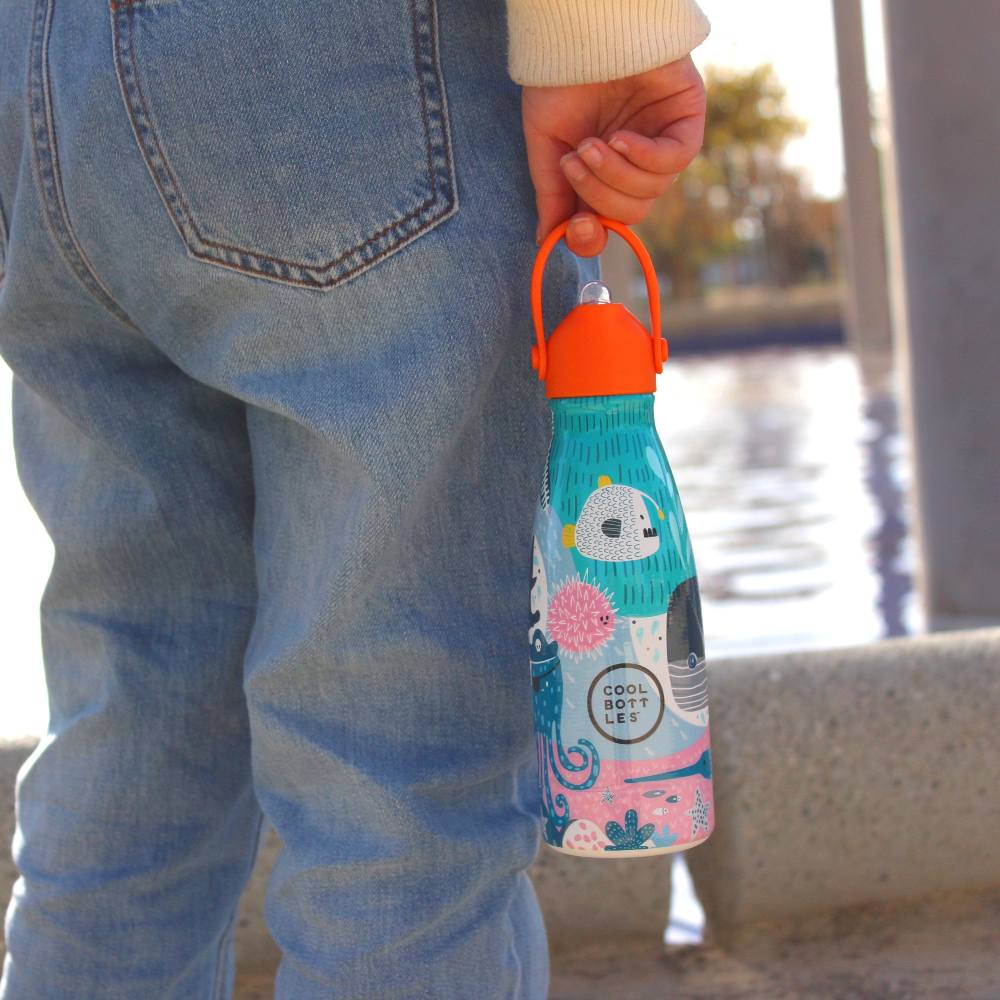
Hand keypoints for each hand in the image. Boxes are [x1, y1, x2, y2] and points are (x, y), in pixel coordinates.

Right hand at [522, 57, 705, 255]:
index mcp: (605, 173)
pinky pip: (675, 161)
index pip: (607, 222)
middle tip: (576, 160)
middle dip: (599, 194)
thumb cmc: (560, 81)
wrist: (580, 32)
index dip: (592, 234)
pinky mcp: (686, 121)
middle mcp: (636, 163)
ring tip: (593, 142)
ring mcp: (663, 143)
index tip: (574, 225)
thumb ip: (551, 194)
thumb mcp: (547, 145)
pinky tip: (621, 137)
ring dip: (616, 173)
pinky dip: (644, 157)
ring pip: (651, 191)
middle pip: (630, 212)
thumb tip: (546, 240)